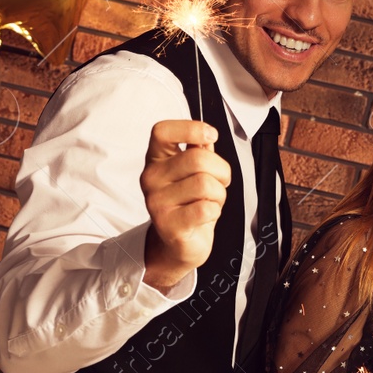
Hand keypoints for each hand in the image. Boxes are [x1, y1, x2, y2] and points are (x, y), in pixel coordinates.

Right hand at [142, 119, 231, 289]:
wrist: (178, 244)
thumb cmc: (188, 204)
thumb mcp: (192, 173)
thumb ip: (198, 151)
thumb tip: (206, 136)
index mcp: (156, 159)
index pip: (162, 131)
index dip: (190, 128)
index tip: (210, 135)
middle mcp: (151, 177)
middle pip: (197, 158)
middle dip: (221, 171)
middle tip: (220, 182)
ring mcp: (157, 202)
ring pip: (205, 184)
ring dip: (219, 194)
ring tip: (211, 202)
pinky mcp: (169, 224)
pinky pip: (206, 208)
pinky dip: (215, 211)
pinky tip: (205, 215)